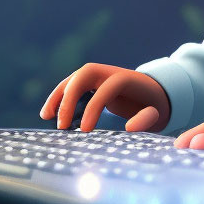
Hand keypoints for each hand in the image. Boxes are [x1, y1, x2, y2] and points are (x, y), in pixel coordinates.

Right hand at [40, 63, 170, 132]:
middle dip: (69, 98)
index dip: (94, 108)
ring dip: (58, 96)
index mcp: (126, 78)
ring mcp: (98, 75)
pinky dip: (59, 96)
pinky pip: (71, 86)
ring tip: (46, 117)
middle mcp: (109, 72)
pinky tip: (48, 113)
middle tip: (62, 126)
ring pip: (73, 79)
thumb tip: (129, 127)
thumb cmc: (155, 105)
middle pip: (83, 75)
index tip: (85, 131)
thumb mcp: (158, 113)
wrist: (154, 90)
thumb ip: (147, 119)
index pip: (106, 89)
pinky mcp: (91, 82)